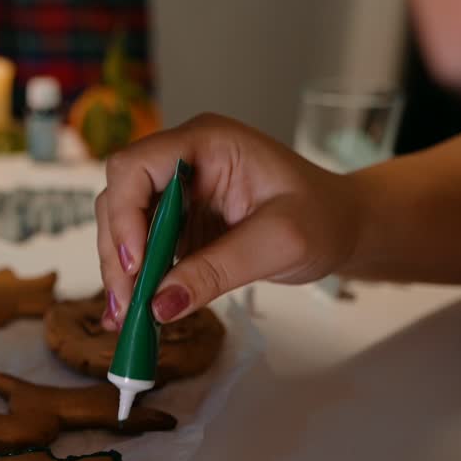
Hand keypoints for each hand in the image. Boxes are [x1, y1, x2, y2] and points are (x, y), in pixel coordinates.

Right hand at [96, 113, 362, 327]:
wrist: (343, 226)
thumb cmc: (324, 218)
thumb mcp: (278, 244)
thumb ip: (216, 271)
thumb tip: (159, 305)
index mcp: (207, 142)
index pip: (137, 167)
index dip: (125, 214)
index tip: (137, 264)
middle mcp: (183, 160)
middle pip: (120, 198)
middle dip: (118, 252)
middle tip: (127, 304)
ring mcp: (178, 191)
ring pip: (123, 225)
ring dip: (120, 270)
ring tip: (126, 317)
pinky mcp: (179, 221)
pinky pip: (142, 247)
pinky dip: (135, 279)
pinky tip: (133, 312)